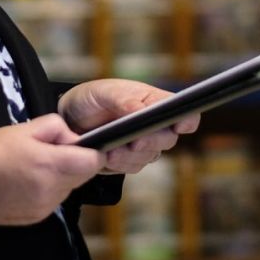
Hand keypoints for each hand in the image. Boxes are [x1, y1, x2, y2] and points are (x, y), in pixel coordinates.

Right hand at [0, 114, 104, 225]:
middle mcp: (52, 189)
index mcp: (51, 164)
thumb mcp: (26, 128)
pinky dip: (50, 189)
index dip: (92, 150)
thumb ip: (58, 127)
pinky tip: (30, 180)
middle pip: (84, 175)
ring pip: (70, 188)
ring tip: (37, 166)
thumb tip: (74, 137)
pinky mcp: (38, 216)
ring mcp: (45, 206)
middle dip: (76, 162)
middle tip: (52, 151)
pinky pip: (56, 199)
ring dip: (62, 177)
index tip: (82, 145)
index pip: (94, 161)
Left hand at [58, 78, 198, 174]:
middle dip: (151, 141)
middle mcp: (156, 126)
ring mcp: (144, 145)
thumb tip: (140, 111)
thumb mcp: (105, 92)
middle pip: (168, 139)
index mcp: (157, 103)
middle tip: (135, 141)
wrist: (71, 118)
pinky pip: (132, 167)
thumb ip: (124, 100)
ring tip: (111, 151)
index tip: (179, 125)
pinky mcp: (129, 161)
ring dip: (130, 155)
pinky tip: (107, 157)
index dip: (187, 120)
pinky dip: (119, 164)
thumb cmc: (94, 98)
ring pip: (149, 156)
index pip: (185, 114)